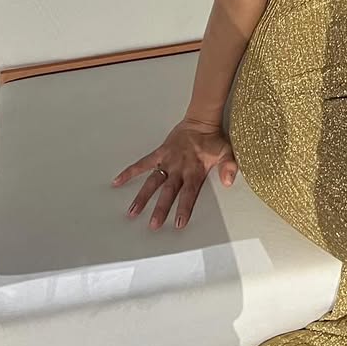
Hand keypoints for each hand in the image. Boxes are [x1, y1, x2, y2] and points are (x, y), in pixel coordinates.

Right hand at [112, 117, 237, 229]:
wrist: (201, 121)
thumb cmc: (213, 140)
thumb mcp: (226, 152)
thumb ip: (228, 167)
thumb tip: (229, 182)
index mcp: (195, 171)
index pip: (189, 193)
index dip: (184, 207)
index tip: (178, 223)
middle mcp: (179, 168)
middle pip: (168, 191)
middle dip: (161, 208)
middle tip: (153, 224)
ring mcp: (167, 161)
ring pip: (153, 181)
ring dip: (142, 196)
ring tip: (132, 212)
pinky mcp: (159, 153)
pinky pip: (142, 163)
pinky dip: (130, 172)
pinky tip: (117, 182)